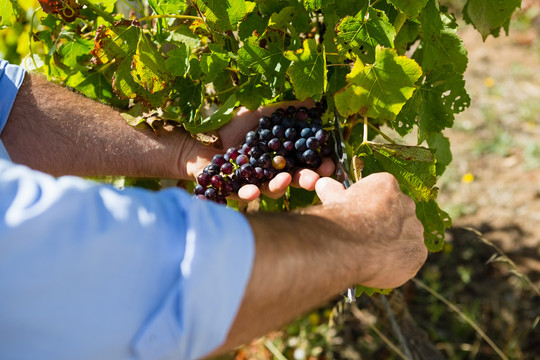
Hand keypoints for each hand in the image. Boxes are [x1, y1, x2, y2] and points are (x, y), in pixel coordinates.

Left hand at [184, 100, 334, 200]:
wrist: (202, 136)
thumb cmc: (233, 126)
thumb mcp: (262, 114)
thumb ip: (287, 111)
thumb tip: (314, 103)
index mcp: (281, 158)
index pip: (305, 163)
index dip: (318, 165)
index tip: (330, 164)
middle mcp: (271, 174)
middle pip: (293, 180)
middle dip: (305, 180)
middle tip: (315, 179)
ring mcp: (254, 184)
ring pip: (271, 190)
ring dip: (280, 186)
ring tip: (285, 180)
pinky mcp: (234, 191)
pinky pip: (244, 194)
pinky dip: (250, 193)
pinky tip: (254, 191)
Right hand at [314, 172, 426, 288]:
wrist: (349, 244)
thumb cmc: (340, 218)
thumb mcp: (332, 198)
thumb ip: (332, 190)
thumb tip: (322, 183)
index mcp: (386, 185)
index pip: (382, 192)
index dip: (369, 206)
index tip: (359, 216)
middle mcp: (407, 204)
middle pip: (398, 214)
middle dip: (384, 225)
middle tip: (366, 237)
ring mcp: (415, 230)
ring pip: (405, 237)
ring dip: (392, 244)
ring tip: (370, 254)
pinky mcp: (418, 254)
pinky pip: (409, 259)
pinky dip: (396, 264)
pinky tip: (378, 266)